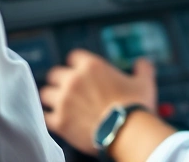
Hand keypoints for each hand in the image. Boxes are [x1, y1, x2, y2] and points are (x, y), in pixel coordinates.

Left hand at [40, 49, 157, 154]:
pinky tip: (57, 121)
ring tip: (60, 105)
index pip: (73, 57)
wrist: (127, 132)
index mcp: (91, 66)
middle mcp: (73, 80)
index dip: (76, 65)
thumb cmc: (134, 107)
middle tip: (69, 90)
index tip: (80, 72)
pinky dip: (50, 119)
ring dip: (52, 99)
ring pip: (46, 94)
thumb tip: (143, 64)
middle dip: (60, 81)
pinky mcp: (59, 121)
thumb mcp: (143, 82)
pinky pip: (45, 117)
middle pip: (55, 74)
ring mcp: (64, 100)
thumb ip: (142, 69)